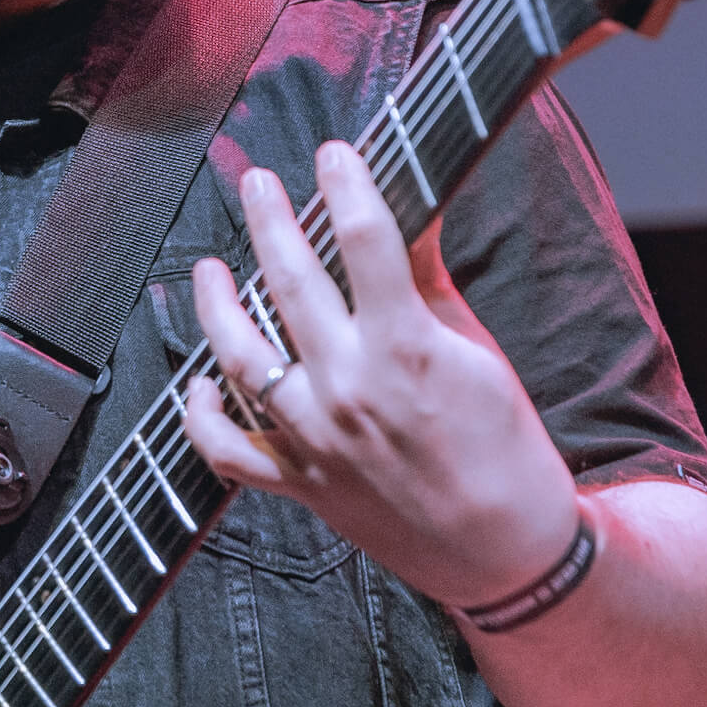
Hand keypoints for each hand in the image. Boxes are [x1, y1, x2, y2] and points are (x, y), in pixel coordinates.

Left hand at [180, 143, 582, 612]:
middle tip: (256, 183)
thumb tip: (406, 218)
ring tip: (209, 268)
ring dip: (217, 305)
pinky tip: (200, 384)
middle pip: (291, 283)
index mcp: (405, 349)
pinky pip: (230, 451)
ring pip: (242, 357)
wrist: (506, 552)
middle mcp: (349, 388)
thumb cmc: (506, 450)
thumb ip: (427, 285)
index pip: (365, 240)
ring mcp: (316, 439)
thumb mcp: (478, 354)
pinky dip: (205, 418)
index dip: (346, 185)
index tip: (334, 153)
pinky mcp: (301, 485)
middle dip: (269, 220)